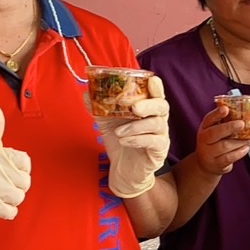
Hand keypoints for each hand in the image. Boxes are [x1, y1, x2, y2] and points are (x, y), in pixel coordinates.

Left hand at [95, 75, 168, 198]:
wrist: (122, 169)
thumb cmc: (120, 142)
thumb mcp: (107, 122)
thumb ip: (99, 108)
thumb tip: (87, 93)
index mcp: (148, 109)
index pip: (157, 94)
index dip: (156, 86)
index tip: (151, 80)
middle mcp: (158, 120)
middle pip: (162, 106)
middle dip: (148, 104)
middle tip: (133, 107)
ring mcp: (161, 136)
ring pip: (157, 124)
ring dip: (136, 126)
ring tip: (119, 132)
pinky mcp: (159, 152)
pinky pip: (154, 142)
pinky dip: (137, 140)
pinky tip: (124, 141)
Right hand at [193, 100, 249, 176]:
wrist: (205, 165)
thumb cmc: (214, 143)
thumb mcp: (215, 131)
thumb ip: (224, 123)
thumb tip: (244, 114)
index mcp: (204, 128)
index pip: (209, 119)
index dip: (217, 114)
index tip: (226, 109)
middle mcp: (203, 140)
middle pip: (214, 133)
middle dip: (229, 127)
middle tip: (242, 124)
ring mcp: (208, 153)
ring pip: (224, 146)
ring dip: (239, 142)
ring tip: (249, 139)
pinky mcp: (216, 164)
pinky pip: (229, 158)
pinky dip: (239, 153)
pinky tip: (246, 148)